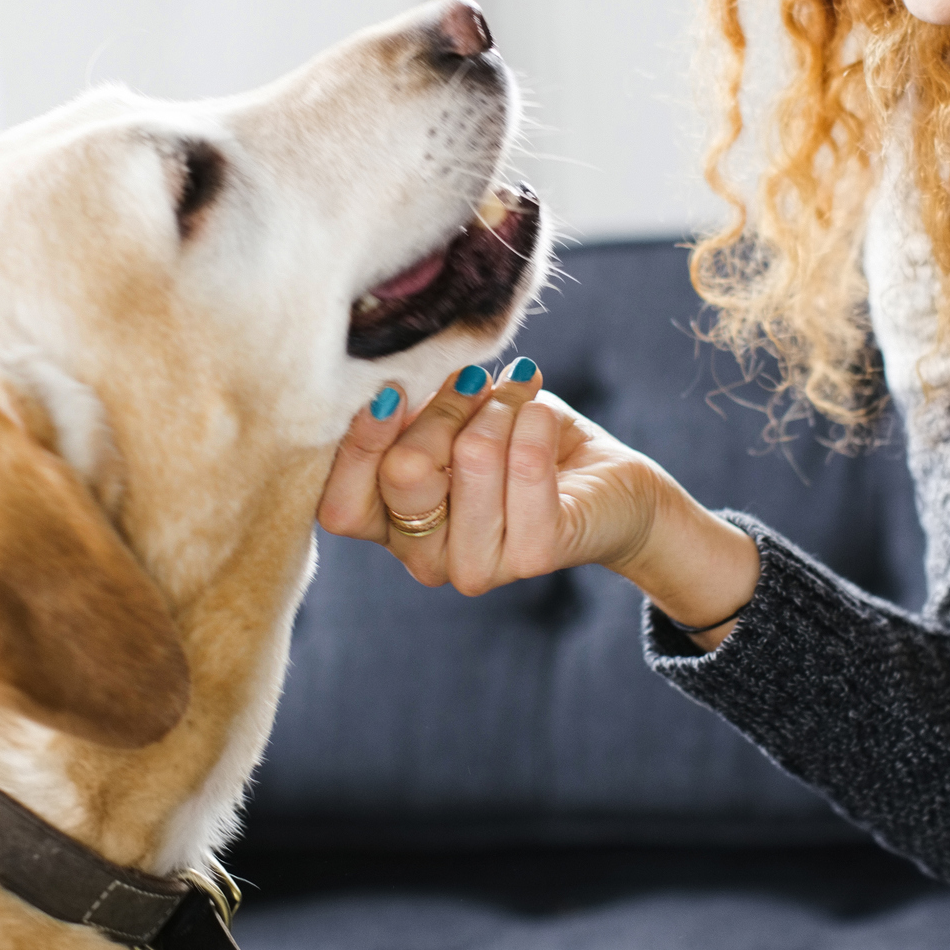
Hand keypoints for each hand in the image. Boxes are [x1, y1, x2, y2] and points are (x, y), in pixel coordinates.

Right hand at [317, 360, 659, 592]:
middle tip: (476, 383)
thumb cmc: (520, 444)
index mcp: (390, 526)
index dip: (358, 446)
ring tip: (521, 398)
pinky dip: (534, 422)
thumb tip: (394, 382)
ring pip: (470, 458)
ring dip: (498, 409)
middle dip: (445, 406)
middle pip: (405, 471)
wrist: (608, 485)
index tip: (391, 388)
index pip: (341, 506)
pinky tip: (542, 414)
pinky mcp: (533, 555)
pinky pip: (526, 467)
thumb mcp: (457, 420)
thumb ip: (418, 412)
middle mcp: (423, 559)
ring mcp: (476, 567)